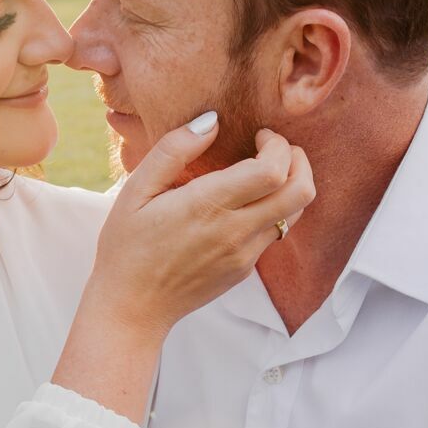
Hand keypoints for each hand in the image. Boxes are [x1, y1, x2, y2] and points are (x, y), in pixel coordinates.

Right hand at [90, 113, 314, 338]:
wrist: (131, 307)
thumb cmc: (126, 245)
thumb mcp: (137, 189)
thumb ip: (174, 150)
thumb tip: (212, 121)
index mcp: (207, 206)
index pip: (273, 170)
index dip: (277, 145)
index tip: (260, 135)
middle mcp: (235, 232)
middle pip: (301, 191)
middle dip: (299, 161)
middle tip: (276, 149)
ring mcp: (244, 255)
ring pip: (295, 214)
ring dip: (291, 185)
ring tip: (266, 172)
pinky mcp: (245, 270)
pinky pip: (276, 233)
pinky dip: (274, 209)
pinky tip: (246, 202)